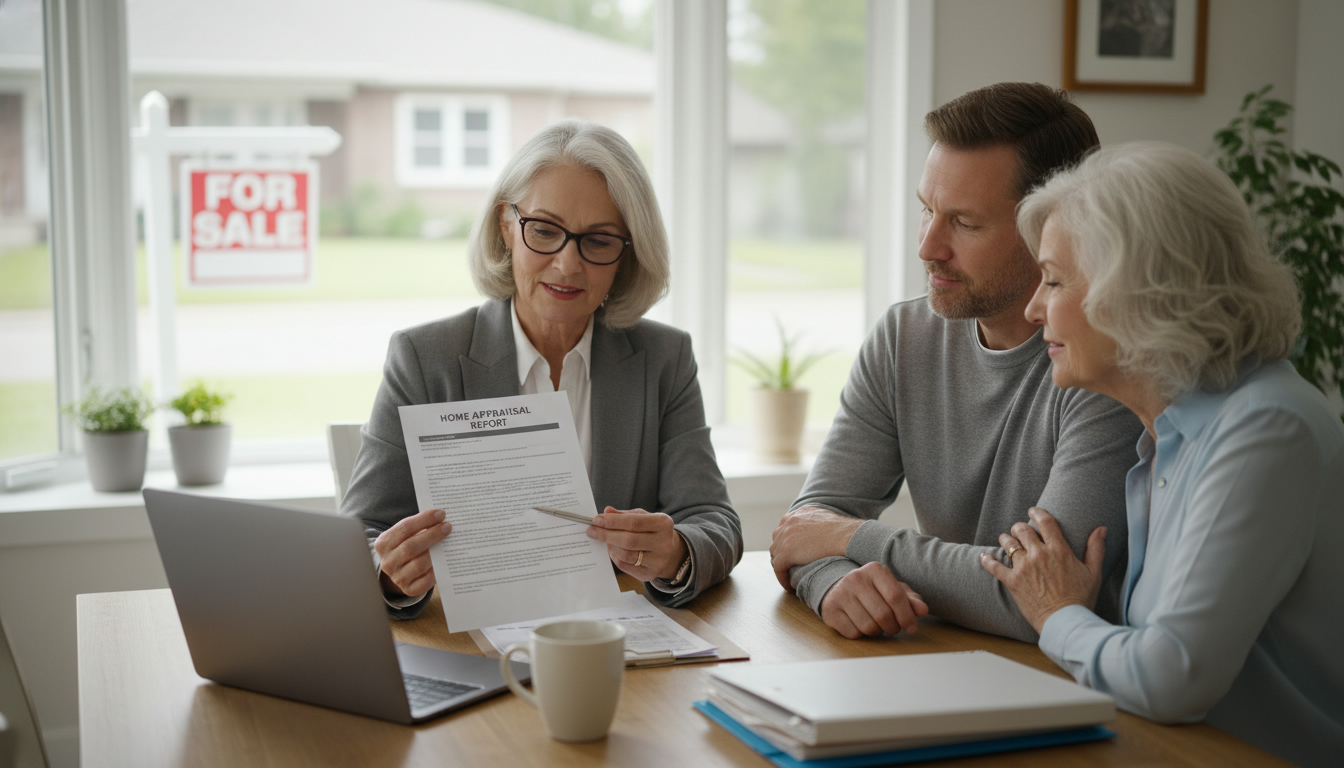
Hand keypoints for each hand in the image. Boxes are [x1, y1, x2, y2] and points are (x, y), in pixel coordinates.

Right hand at [373, 508, 451, 597]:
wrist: (399, 570)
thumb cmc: (406, 546)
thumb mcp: (404, 536)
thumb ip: (418, 527)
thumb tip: (440, 519)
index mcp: (383, 543)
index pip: (404, 528)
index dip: (424, 520)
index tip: (441, 514)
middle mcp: (387, 562)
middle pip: (411, 547)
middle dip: (431, 535)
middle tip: (447, 527)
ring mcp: (397, 577)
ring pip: (419, 564)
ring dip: (435, 553)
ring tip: (447, 543)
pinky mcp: (409, 589)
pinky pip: (425, 580)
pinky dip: (436, 570)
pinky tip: (445, 562)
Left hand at [587, 507, 686, 580]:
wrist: (668, 551)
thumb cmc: (651, 530)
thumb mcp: (642, 517)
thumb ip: (624, 514)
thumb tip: (606, 512)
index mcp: (663, 524)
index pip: (634, 522)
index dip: (613, 522)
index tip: (596, 520)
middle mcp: (664, 543)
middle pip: (629, 540)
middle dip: (607, 534)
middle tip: (592, 530)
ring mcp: (658, 561)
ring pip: (626, 555)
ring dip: (610, 546)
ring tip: (604, 539)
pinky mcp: (650, 574)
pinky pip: (625, 566)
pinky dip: (614, 556)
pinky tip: (612, 549)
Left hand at [770, 506, 864, 592]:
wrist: (848, 537)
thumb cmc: (846, 532)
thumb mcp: (827, 520)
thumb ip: (816, 524)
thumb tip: (818, 536)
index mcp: (799, 513)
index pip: (785, 530)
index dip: (787, 544)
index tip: (794, 556)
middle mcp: (789, 521)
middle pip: (777, 541)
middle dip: (782, 555)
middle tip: (790, 568)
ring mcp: (786, 536)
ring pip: (776, 555)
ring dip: (782, 567)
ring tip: (790, 577)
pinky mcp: (787, 551)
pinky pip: (778, 568)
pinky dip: (783, 578)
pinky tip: (791, 587)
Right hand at [819, 562, 928, 638]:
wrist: (838, 588)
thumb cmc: (872, 590)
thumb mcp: (893, 589)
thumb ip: (910, 599)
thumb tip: (923, 610)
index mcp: (875, 570)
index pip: (896, 597)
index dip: (907, 617)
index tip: (912, 628)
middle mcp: (855, 578)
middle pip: (884, 615)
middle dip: (893, 627)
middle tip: (894, 628)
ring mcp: (841, 594)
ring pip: (869, 627)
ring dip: (878, 631)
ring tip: (877, 624)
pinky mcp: (830, 610)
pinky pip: (854, 633)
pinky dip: (861, 635)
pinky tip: (860, 624)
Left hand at [980, 507, 1105, 633]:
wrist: (1065, 621)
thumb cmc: (1081, 598)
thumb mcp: (1093, 572)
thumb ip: (1096, 548)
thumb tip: (1101, 528)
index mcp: (1058, 550)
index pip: (1045, 522)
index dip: (1037, 513)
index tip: (1033, 511)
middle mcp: (1039, 555)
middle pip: (1022, 530)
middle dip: (1020, 527)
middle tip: (1019, 529)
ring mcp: (1023, 567)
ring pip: (1008, 544)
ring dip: (1006, 539)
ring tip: (1006, 539)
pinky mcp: (1012, 581)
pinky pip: (994, 567)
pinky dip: (987, 560)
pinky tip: (983, 556)